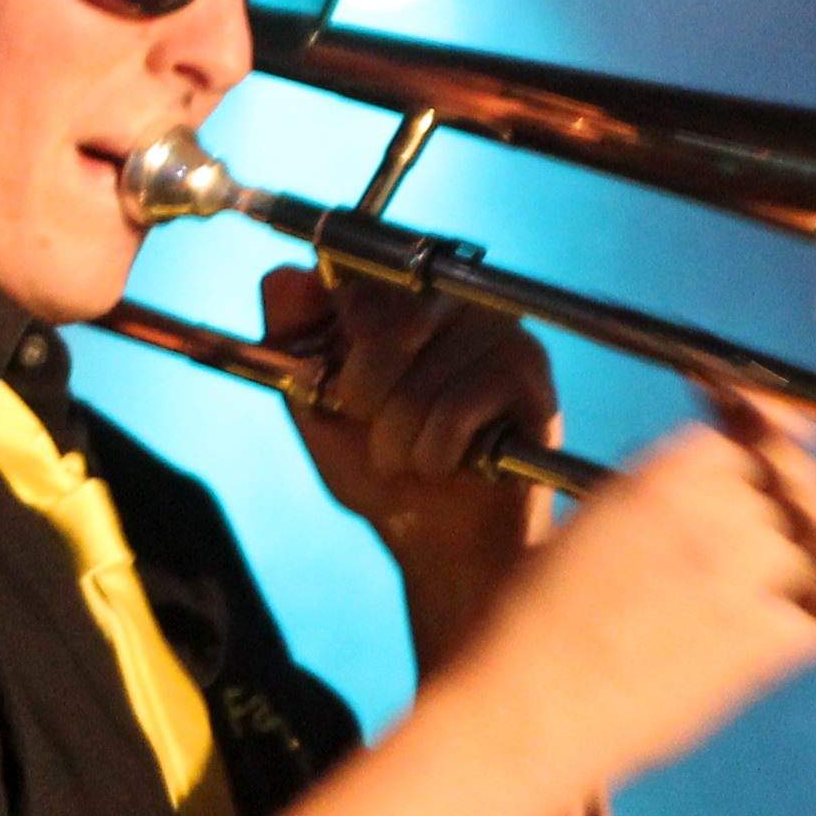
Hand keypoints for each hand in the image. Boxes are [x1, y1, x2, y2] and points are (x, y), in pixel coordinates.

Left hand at [267, 268, 552, 593]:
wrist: (441, 541)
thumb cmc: (377, 464)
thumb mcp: (313, 403)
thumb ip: (291, 336)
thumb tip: (287, 274)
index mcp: (396, 293)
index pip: (349, 291)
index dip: (341, 361)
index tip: (350, 400)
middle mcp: (450, 295)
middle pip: (378, 329)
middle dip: (364, 402)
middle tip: (381, 434)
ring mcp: (496, 326)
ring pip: (416, 380)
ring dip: (399, 442)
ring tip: (415, 458)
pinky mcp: (528, 370)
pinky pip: (456, 409)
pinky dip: (435, 453)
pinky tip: (450, 463)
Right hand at [428, 393, 815, 800]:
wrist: (524, 711)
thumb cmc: (530, 628)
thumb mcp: (586, 526)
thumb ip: (653, 500)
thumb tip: (702, 505)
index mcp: (660, 475)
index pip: (750, 442)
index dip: (766, 456)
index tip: (770, 473)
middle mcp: (711, 511)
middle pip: (791, 492)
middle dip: (790, 514)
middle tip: (775, 545)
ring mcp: (745, 573)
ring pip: (811, 554)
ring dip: (794, 575)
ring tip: (751, 606)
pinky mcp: (766, 640)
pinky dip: (807, 631)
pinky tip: (766, 647)